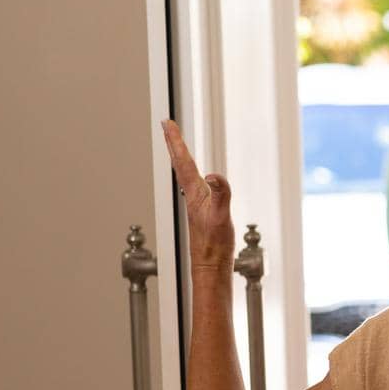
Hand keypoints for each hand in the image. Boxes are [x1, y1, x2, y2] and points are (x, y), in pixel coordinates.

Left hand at [161, 121, 234, 269]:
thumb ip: (220, 195)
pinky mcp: (203, 211)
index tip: (168, 123)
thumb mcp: (221, 217)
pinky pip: (194, 184)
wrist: (211, 267)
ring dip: (181, 157)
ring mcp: (197, 203)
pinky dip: (192, 173)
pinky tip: (197, 177)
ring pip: (185, 173)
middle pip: (180, 163)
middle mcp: (192, 195)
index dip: (176, 141)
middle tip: (168, 126)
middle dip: (174, 143)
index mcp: (194, 193)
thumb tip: (215, 175)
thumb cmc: (214, 245)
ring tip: (178, 145)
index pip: (183, 161)